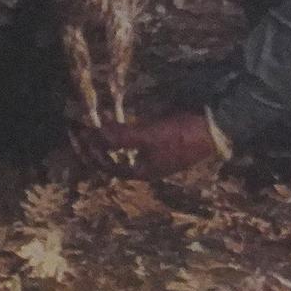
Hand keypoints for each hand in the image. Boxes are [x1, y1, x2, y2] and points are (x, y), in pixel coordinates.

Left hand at [81, 109, 230, 179]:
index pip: (106, 165)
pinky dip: (117, 132)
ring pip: (118, 149)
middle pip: (109, 159)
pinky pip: (129, 139)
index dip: (89, 151)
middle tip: (75, 129)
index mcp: (140, 171)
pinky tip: (110, 119)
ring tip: (88, 124)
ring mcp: (150, 152)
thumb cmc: (182, 136)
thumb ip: (123, 136)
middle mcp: (142, 164)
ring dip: (103, 139)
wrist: (215, 128)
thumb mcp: (151, 136)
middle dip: (91, 146)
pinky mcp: (156, 138)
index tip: (77, 133)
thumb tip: (96, 134)